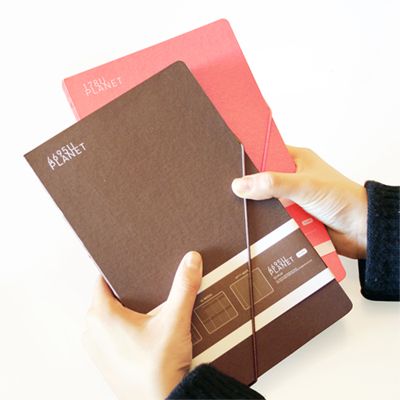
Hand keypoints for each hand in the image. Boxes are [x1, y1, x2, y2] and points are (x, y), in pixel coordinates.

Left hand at [81, 251, 202, 399]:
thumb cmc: (158, 371)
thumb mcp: (175, 321)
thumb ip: (184, 287)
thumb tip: (190, 262)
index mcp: (102, 316)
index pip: (104, 279)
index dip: (120, 271)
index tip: (134, 267)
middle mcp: (94, 331)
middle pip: (110, 298)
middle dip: (130, 293)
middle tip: (151, 290)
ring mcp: (98, 349)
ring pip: (111, 318)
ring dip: (128, 314)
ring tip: (151, 314)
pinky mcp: (106, 362)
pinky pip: (112, 336)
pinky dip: (126, 331)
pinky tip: (148, 334)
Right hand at [232, 146, 367, 258]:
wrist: (361, 230)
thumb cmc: (343, 198)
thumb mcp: (304, 185)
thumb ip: (272, 183)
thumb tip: (241, 184)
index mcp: (295, 160)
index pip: (264, 151)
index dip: (247, 155)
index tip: (228, 159)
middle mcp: (291, 177)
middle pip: (260, 179)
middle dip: (249, 186)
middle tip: (231, 190)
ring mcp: (291, 198)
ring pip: (264, 200)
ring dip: (259, 206)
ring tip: (242, 209)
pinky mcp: (292, 217)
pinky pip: (271, 218)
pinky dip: (266, 222)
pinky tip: (256, 224)